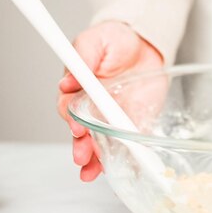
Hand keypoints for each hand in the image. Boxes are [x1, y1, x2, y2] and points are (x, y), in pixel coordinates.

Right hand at [57, 21, 163, 181]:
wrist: (144, 42)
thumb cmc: (114, 40)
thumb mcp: (95, 41)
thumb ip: (83, 57)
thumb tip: (67, 81)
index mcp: (79, 90)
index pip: (69, 110)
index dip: (71, 120)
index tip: (76, 127)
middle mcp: (94, 108)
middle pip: (83, 133)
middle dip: (81, 147)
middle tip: (82, 157)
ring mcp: (114, 117)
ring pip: (102, 143)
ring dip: (96, 159)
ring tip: (91, 172)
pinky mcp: (134, 121)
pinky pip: (129, 142)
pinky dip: (126, 157)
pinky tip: (124, 169)